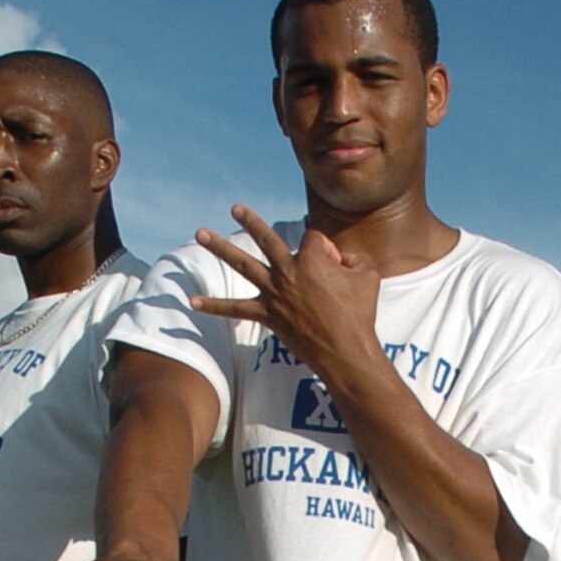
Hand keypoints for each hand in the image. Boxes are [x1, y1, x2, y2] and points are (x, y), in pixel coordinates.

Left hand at [190, 206, 380, 380]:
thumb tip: (338, 258)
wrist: (346, 352)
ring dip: (220, 248)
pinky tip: (193, 302)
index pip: (312, 240)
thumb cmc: (359, 314)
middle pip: (266, 239)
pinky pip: (237, 309)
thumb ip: (352, 258)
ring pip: (243, 264)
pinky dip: (215, 306)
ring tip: (200, 233)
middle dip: (250, 222)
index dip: (327, 251)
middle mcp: (288, 272)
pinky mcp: (268, 315)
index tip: (338, 269)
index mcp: (311, 258)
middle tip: (235, 208)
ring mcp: (275, 293)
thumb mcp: (367, 274)